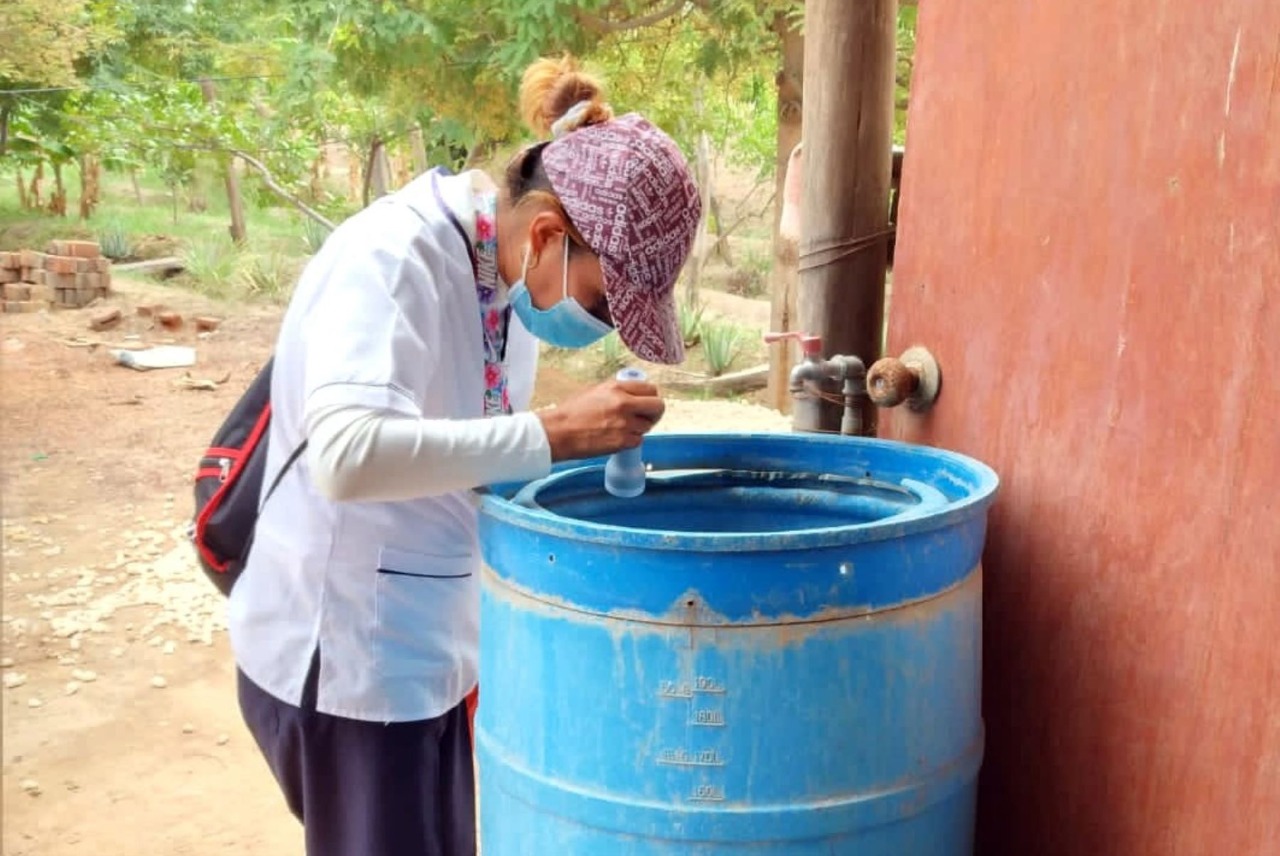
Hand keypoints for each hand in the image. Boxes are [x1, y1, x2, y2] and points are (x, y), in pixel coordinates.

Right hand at [537, 378, 665, 461]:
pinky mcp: (622, 442)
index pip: (650, 389)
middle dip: (655, 413)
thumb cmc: (572, 412)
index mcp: (617, 388)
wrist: (559, 432)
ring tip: (622, 429)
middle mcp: (624, 404)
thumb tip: (634, 396)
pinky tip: (616, 438)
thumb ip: (618, 392)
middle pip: (658, 406)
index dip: (651, 397)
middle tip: (647, 417)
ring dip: (639, 429)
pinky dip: (630, 441)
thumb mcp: (596, 392)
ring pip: (647, 426)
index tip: (647, 403)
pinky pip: (637, 441)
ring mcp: (625, 423)